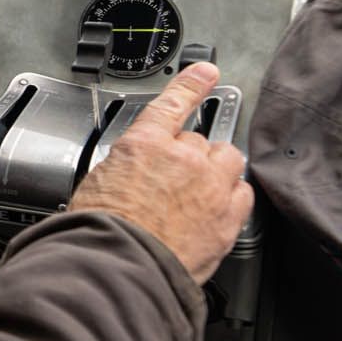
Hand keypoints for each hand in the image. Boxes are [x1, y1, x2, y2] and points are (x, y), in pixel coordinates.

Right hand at [69, 63, 253, 283]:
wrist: (120, 268)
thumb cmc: (101, 232)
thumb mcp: (97, 184)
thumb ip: (125, 169)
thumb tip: (132, 173)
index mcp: (145, 144)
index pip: (174, 103)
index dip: (192, 84)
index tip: (207, 72)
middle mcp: (183, 159)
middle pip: (201, 141)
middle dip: (190, 156)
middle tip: (174, 178)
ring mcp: (210, 188)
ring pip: (229, 160)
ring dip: (218, 169)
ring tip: (200, 190)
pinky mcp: (227, 219)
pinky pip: (244, 194)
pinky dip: (233, 196)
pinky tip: (218, 208)